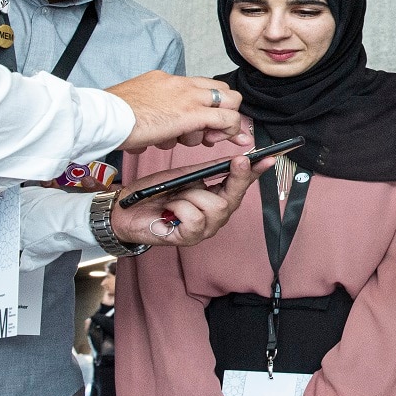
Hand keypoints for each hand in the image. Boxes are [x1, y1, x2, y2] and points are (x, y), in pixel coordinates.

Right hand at [106, 72, 253, 151]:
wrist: (107, 117)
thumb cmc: (113, 115)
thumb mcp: (137, 104)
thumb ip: (152, 109)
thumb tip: (156, 122)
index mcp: (166, 80)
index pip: (201, 85)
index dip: (210, 104)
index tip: (206, 122)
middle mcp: (181, 84)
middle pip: (222, 90)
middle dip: (223, 111)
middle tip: (209, 132)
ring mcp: (189, 97)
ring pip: (228, 103)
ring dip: (214, 128)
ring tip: (190, 140)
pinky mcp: (192, 114)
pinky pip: (226, 119)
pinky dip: (230, 131)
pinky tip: (222, 141)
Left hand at [111, 155, 272, 246]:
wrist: (127, 209)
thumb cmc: (157, 193)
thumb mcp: (186, 175)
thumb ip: (211, 170)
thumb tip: (237, 156)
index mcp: (216, 197)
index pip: (241, 184)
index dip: (256, 172)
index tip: (268, 157)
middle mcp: (215, 215)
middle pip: (235, 197)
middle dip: (237, 176)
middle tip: (239, 160)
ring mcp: (204, 229)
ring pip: (216, 207)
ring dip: (194, 195)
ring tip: (177, 194)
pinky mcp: (189, 238)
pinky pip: (195, 218)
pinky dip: (180, 207)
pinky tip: (170, 208)